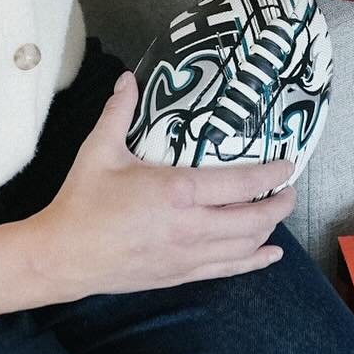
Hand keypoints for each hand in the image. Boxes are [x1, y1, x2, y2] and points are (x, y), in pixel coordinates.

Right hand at [25, 72, 297, 299]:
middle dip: (279, 204)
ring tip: (278, 213)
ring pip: (246, 245)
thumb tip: (128, 79)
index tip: (288, 165)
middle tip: (289, 189)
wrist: (63, 256)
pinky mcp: (181, 274)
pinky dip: (254, 261)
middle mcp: (191, 226)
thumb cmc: (82, 201)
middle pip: (254, 218)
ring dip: (269, 229)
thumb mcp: (100, 150)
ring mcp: (188, 254)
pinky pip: (229, 269)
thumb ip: (118, 112)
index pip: (241, 184)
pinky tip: (270, 255)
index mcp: (178, 192)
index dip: (271, 175)